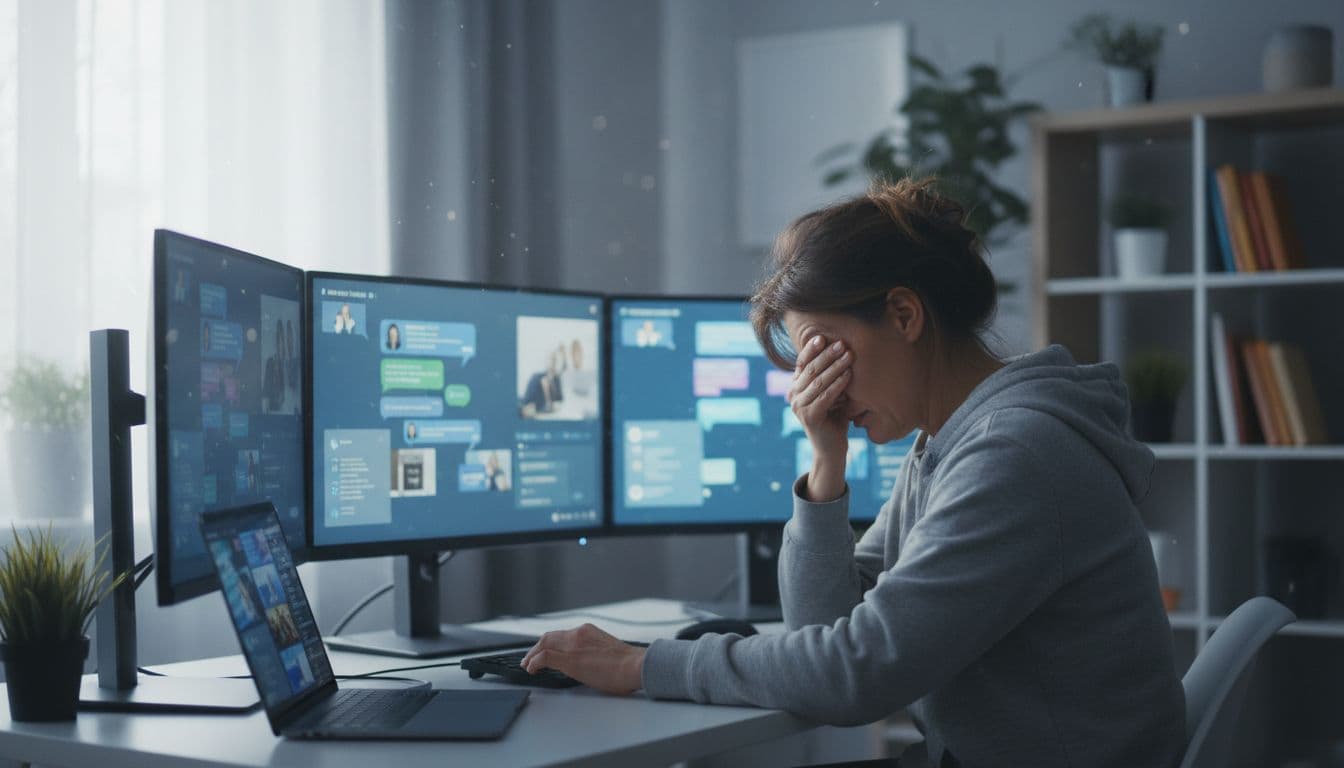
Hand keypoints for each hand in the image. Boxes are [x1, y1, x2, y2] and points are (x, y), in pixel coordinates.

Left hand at [520, 623, 646, 694]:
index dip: (548, 643)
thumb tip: (587, 663)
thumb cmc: (628, 664)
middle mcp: (578, 634)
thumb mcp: (607, 650)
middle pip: (548, 637)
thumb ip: (593, 651)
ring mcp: (573, 645)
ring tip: (527, 665)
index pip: (561, 634)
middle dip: (536, 648)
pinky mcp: (570, 660)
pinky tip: (531, 669)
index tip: (543, 652)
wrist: (634, 666)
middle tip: (529, 659)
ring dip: (532, 655)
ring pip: (544, 644)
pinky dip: (534, 662)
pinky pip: (545, 657)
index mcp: (588, 631)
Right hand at [788, 335, 851, 499]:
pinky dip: (838, 384)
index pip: (801, 363)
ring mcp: (799, 407)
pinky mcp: (809, 417)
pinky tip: (849, 375)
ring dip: (835, 366)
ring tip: (849, 355)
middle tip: (842, 343)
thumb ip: (829, 377)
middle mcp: (793, 395)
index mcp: (795, 387)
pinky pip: (825, 396)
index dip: (810, 350)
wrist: (831, 449)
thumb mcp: (831, 393)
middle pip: (811, 370)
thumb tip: (841, 349)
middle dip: (827, 355)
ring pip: (818, 381)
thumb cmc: (834, 418)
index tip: (822, 337)